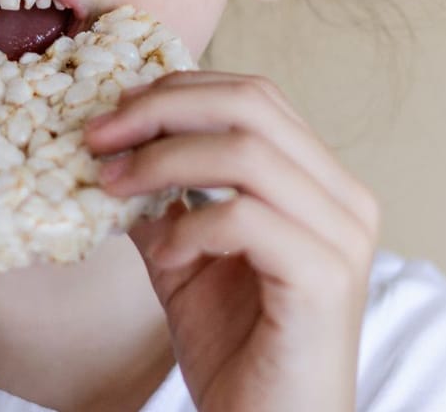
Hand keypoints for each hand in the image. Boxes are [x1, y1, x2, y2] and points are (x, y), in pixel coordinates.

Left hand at [83, 71, 380, 411]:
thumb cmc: (239, 354)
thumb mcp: (187, 261)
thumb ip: (163, 203)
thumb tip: (110, 152)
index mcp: (321, 185)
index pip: (254, 98)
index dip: (178, 91)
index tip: (113, 112)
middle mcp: (345, 200)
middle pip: (252, 106)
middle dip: (163, 109)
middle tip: (100, 135)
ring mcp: (342, 238)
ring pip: (247, 152)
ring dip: (164, 158)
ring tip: (112, 184)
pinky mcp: (325, 279)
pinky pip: (246, 219)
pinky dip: (190, 225)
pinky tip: (164, 253)